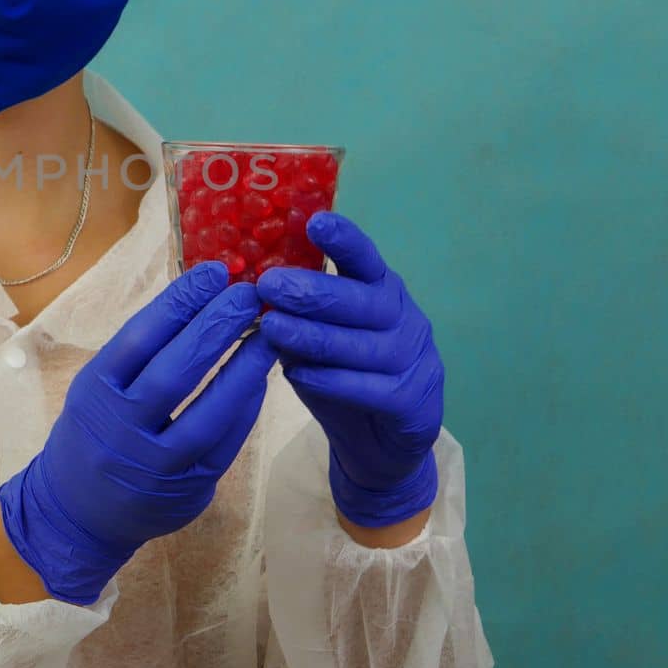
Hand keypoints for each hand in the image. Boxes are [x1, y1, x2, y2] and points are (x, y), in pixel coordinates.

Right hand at [0, 261, 277, 603]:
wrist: (74, 513)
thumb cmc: (91, 433)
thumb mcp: (96, 388)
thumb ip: (138, 354)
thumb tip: (196, 299)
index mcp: (95, 391)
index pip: (139, 337)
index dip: (179, 301)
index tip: (214, 272)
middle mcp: (121, 428)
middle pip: (174, 371)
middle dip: (215, 327)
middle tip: (248, 294)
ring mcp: (155, 464)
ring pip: (207, 412)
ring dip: (243, 368)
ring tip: (269, 334)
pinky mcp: (186, 489)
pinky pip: (224, 444)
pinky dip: (245, 408)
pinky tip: (260, 378)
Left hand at [256, 211, 442, 528]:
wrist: (380, 447)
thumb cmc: (343, 376)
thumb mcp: (319, 338)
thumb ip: (299, 313)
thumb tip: (251, 286)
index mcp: (382, 292)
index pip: (367, 260)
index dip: (344, 240)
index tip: (315, 221)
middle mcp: (405, 319)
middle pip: (363, 301)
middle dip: (314, 291)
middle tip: (268, 284)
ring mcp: (416, 361)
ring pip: (364, 345)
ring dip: (314, 335)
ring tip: (272, 328)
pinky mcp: (414, 402)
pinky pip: (371, 388)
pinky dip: (333, 380)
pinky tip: (299, 374)